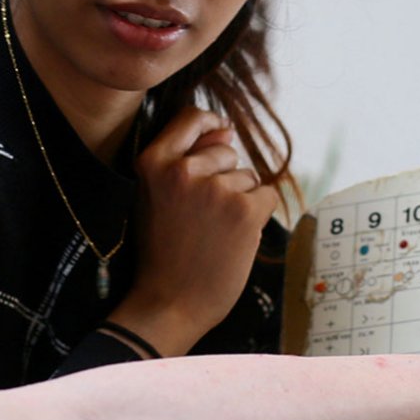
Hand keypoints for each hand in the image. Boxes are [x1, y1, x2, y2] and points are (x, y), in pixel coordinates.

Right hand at [107, 107, 277, 356]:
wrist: (170, 303)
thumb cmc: (164, 251)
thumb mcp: (157, 197)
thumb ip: (186, 159)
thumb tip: (226, 128)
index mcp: (152, 162)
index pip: (190, 117)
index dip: (209, 123)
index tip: (219, 133)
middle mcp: (182, 169)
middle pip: (226, 151)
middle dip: (224, 177)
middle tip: (201, 218)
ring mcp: (215, 188)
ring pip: (247, 177)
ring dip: (239, 202)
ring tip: (213, 233)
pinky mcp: (244, 210)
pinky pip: (266, 196)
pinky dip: (257, 217)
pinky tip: (235, 238)